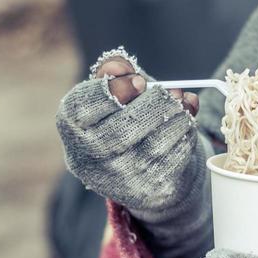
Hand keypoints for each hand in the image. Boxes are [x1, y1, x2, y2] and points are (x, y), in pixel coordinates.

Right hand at [56, 48, 212, 257]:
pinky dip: (185, 134)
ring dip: (176, 116)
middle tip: (172, 92)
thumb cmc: (127, 119)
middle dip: (155, 104)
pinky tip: (184, 124)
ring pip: (154, 144)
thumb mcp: (116, 91)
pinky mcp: (150, 191)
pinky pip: (174, 157)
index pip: (80, 109)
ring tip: (181, 103)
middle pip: (121, 130)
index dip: (114, 90)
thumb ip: (114, 71)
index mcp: (72, 128)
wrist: (148, 172)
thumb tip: (118, 66)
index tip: (140, 81)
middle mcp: (89, 159)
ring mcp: (119, 180)